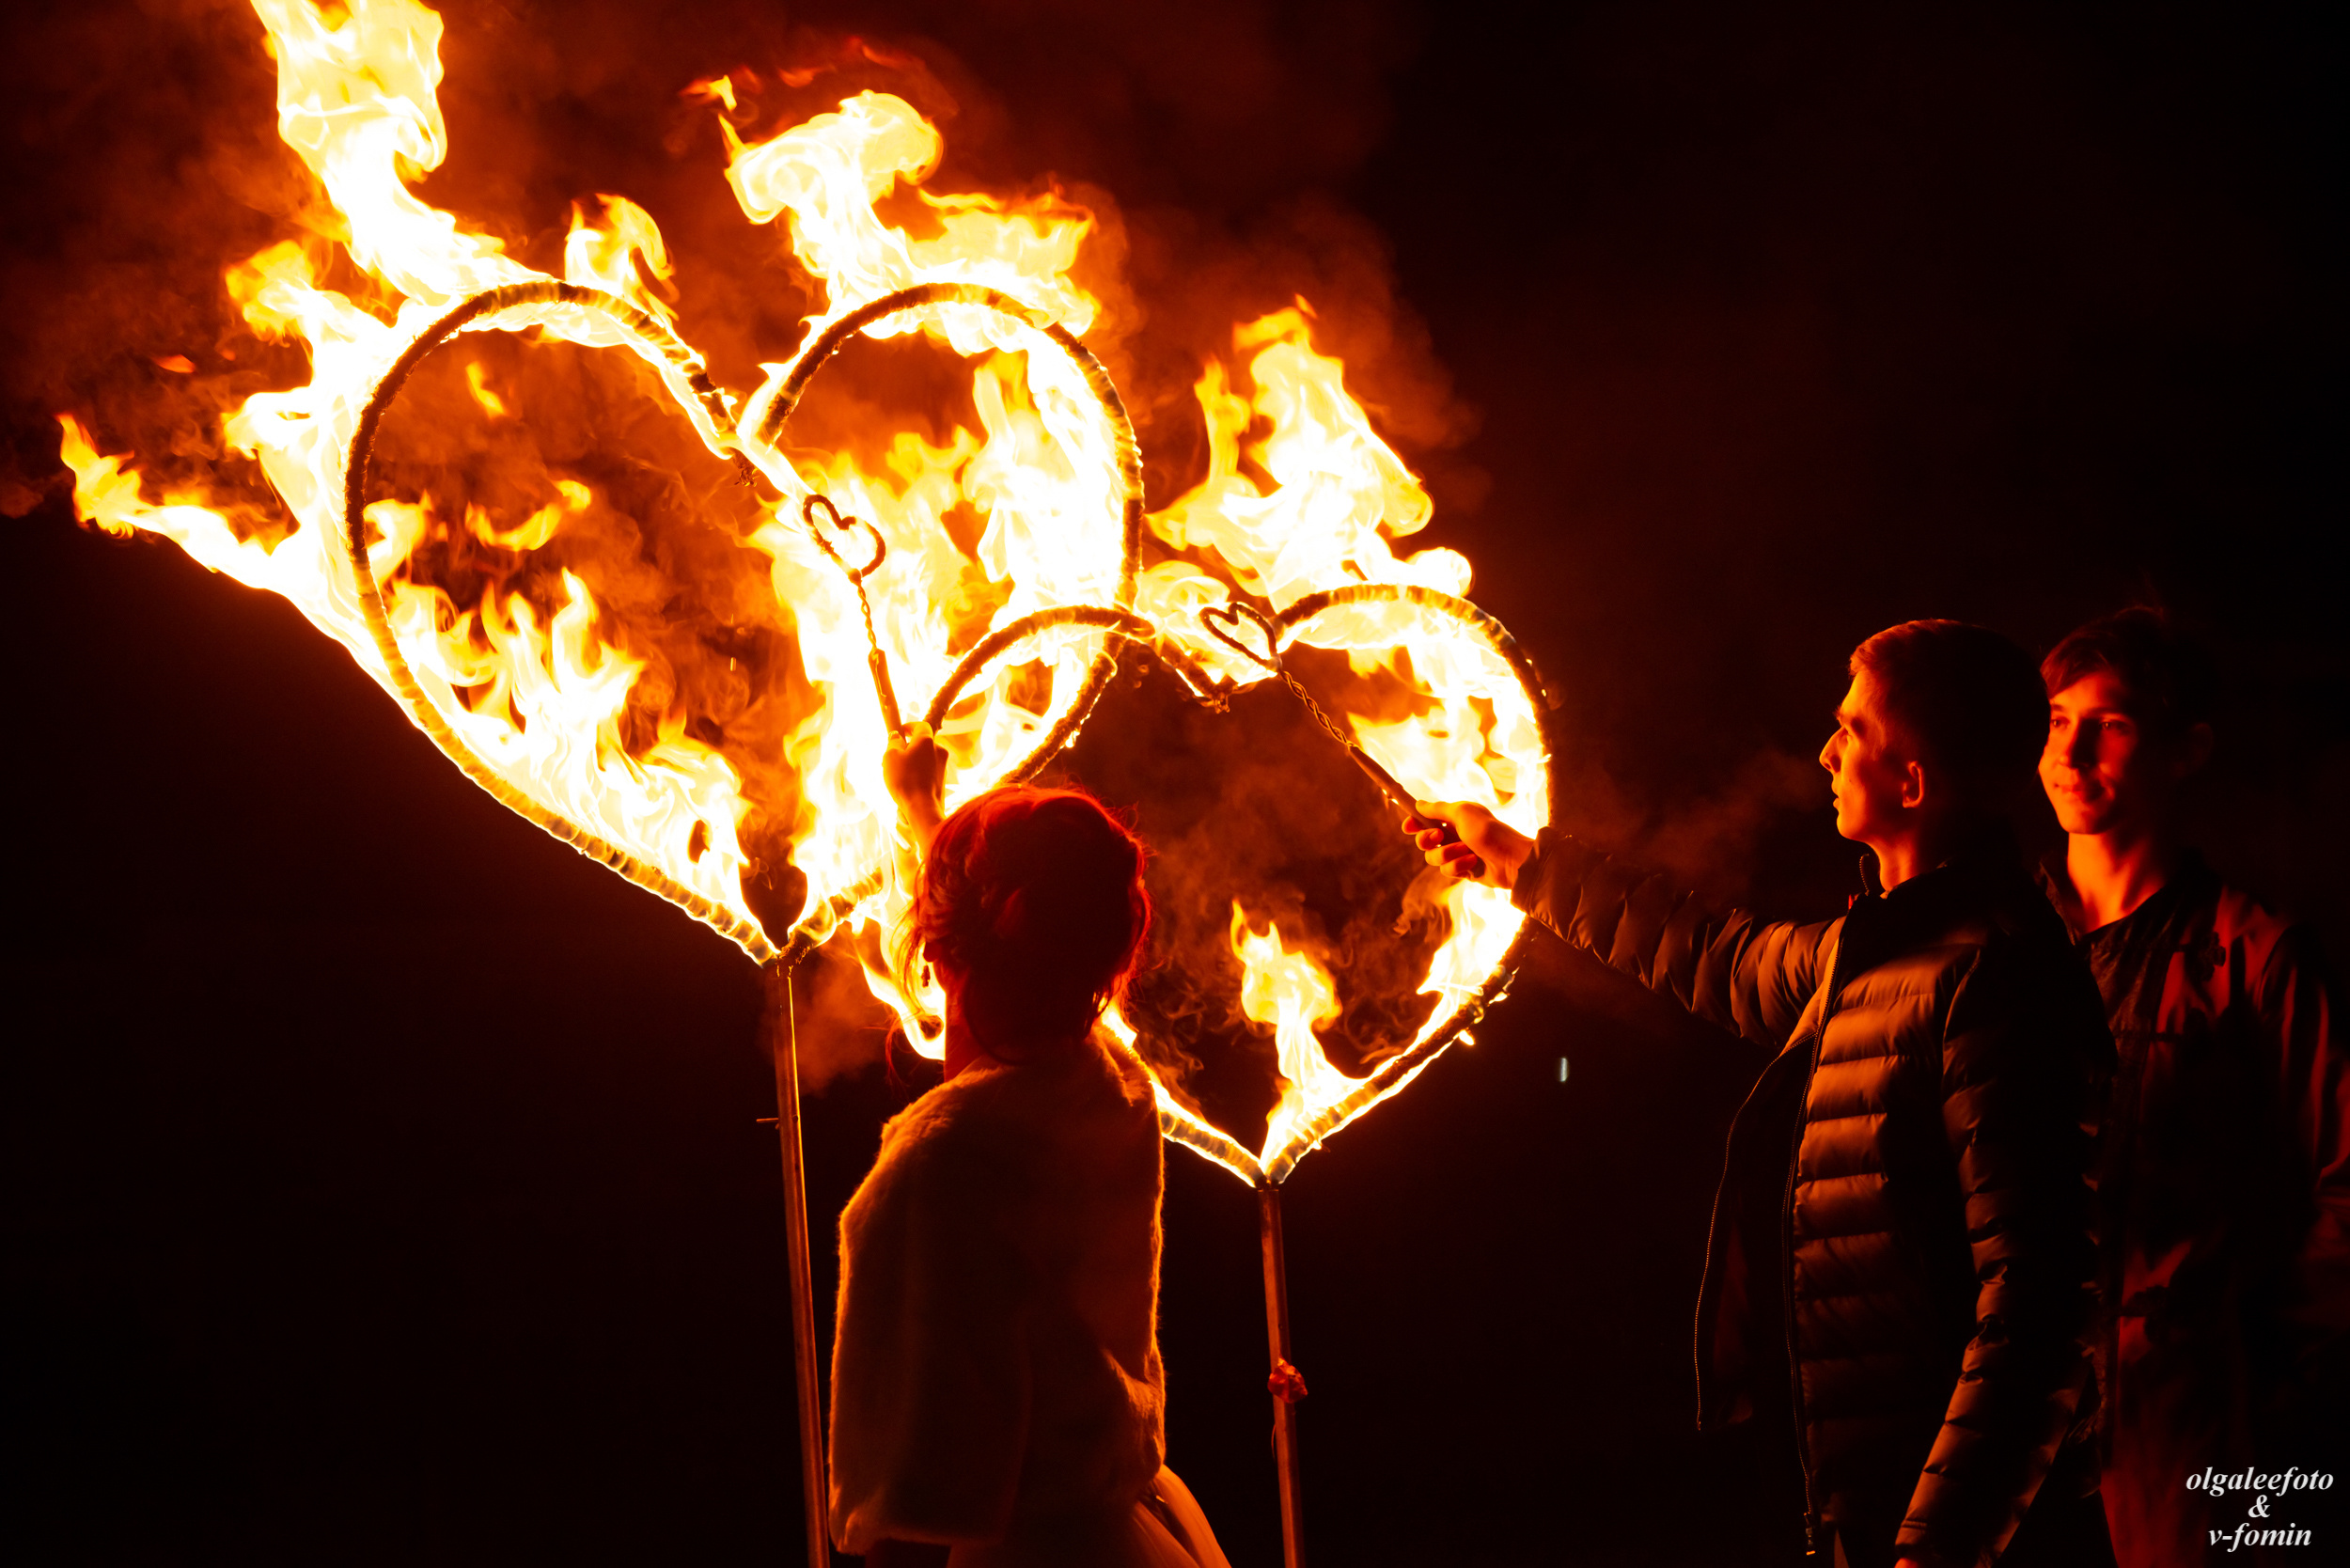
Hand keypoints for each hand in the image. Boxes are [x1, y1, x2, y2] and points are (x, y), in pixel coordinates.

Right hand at [883, 724, 945, 855]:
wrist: (922, 808)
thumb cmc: (904, 780)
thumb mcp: (890, 757)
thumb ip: (893, 743)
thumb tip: (897, 737)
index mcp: (927, 740)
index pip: (920, 725)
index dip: (909, 726)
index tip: (899, 731)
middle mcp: (938, 750)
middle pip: (921, 743)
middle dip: (907, 747)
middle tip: (892, 757)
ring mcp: (942, 766)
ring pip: (924, 758)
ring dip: (911, 761)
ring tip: (896, 775)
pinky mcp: (942, 780)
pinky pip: (927, 770)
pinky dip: (917, 773)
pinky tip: (906, 785)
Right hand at [1404, 800, 1533, 890]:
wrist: (1511, 859)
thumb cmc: (1489, 831)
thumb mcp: (1462, 813)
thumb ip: (1437, 809)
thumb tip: (1418, 804)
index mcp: (1454, 817)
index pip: (1425, 819)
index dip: (1414, 823)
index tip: (1409, 826)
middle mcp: (1454, 834)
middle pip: (1423, 840)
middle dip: (1427, 839)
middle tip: (1439, 836)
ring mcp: (1458, 853)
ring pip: (1433, 857)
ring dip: (1447, 854)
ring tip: (1466, 851)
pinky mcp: (1463, 870)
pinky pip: (1447, 870)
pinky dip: (1458, 866)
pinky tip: (1473, 863)